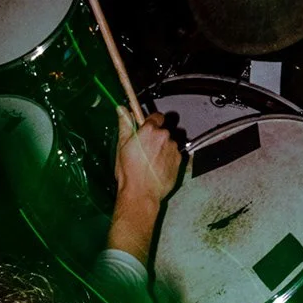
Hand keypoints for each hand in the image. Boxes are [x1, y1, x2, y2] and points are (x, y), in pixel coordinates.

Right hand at [107, 109, 183, 263]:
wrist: (141, 193)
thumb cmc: (129, 172)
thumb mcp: (122, 146)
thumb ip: (125, 125)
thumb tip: (122, 109)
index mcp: (150, 130)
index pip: (156, 116)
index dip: (151, 122)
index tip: (146, 128)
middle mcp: (165, 136)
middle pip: (163, 130)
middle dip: (156, 137)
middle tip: (145, 149)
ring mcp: (173, 148)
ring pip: (169, 143)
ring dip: (162, 148)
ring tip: (151, 161)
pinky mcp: (179, 160)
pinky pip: (174, 154)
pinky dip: (168, 158)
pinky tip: (158, 168)